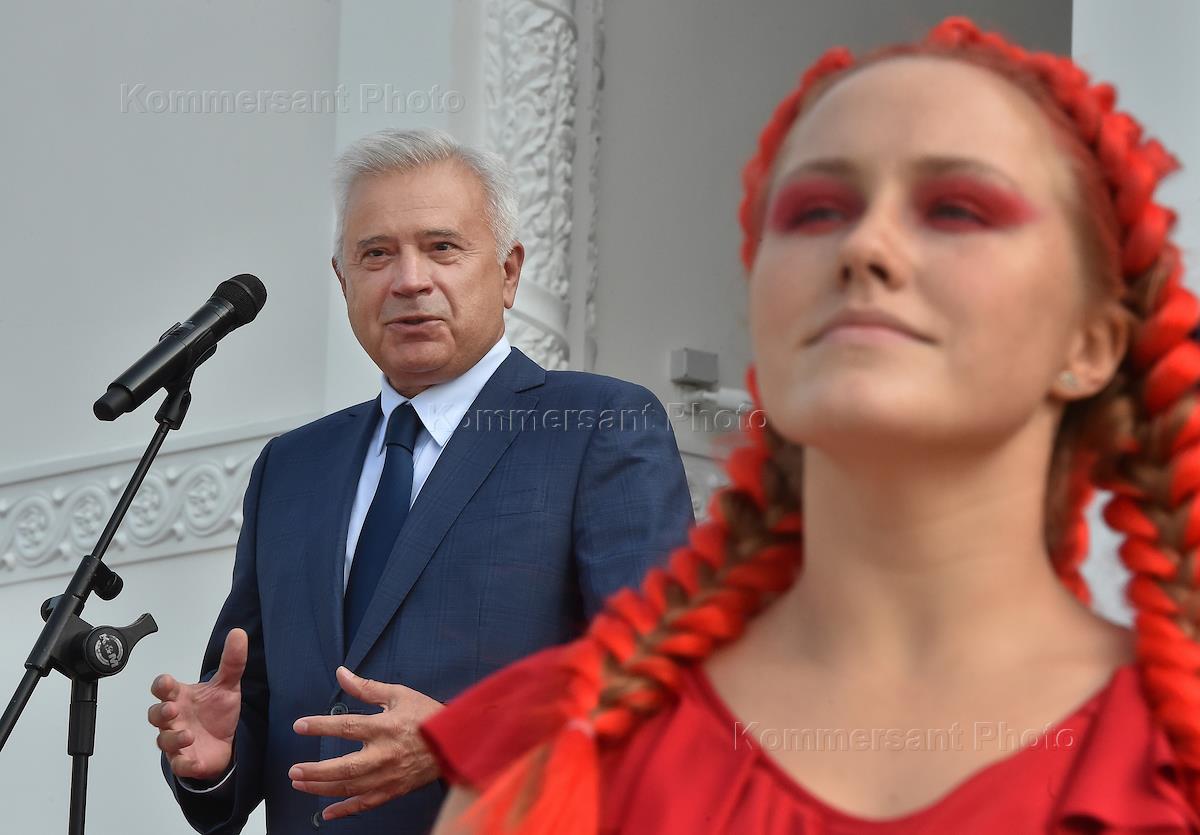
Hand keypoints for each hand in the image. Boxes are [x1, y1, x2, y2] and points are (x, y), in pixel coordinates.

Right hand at [148, 628, 246, 780]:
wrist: (226, 742)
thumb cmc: (216, 711)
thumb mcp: (227, 685)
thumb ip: (232, 661)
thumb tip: (239, 633)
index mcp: (181, 697)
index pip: (163, 689)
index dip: (161, 686)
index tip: (166, 683)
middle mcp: (174, 719)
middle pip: (155, 715)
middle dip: (160, 712)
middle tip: (172, 709)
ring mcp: (177, 741)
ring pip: (165, 740)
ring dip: (174, 738)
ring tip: (189, 735)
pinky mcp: (186, 761)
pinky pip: (180, 765)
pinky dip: (185, 764)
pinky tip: (194, 761)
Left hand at [289, 666, 442, 820]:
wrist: (456, 741)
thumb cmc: (427, 715)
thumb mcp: (399, 694)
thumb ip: (367, 687)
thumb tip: (342, 673)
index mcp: (385, 727)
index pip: (346, 726)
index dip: (320, 726)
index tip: (300, 726)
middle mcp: (385, 754)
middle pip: (344, 767)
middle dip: (316, 770)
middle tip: (293, 770)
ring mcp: (389, 776)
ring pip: (351, 787)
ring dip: (322, 787)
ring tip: (300, 783)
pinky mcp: (394, 790)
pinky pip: (366, 804)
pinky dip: (345, 810)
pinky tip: (326, 811)